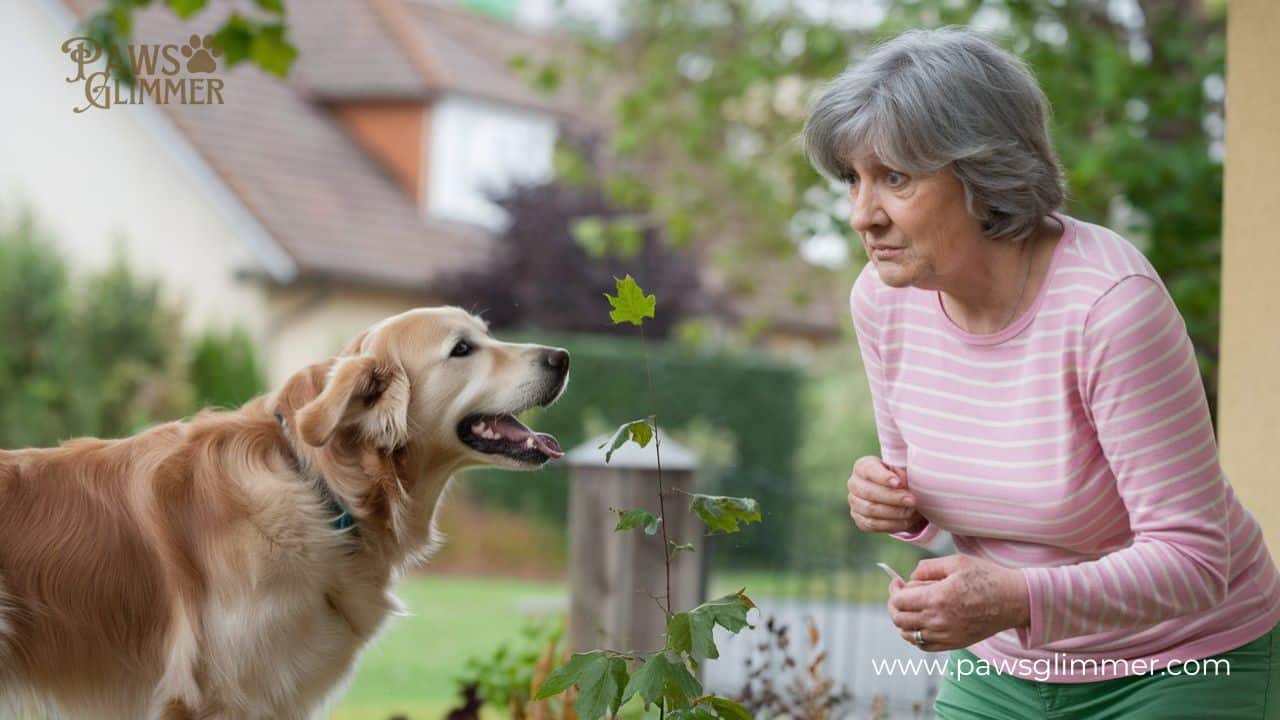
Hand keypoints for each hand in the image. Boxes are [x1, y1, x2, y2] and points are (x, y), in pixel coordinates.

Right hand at [847, 456, 923, 533]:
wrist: (895, 495)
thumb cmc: (899, 478)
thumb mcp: (901, 471)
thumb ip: (901, 475)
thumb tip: (901, 484)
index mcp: (862, 467)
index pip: (869, 470)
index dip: (883, 477)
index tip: (899, 483)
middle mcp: (854, 484)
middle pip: (869, 492)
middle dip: (893, 497)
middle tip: (912, 500)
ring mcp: (855, 503)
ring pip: (871, 510)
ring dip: (895, 512)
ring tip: (912, 511)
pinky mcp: (859, 520)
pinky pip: (873, 524)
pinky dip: (892, 524)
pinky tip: (906, 521)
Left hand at [887, 555, 1029, 651]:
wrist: (1014, 600)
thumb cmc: (987, 577)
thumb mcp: (957, 562)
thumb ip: (928, 567)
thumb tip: (911, 576)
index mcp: (937, 597)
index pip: (899, 601)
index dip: (893, 590)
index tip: (896, 582)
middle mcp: (939, 620)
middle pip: (899, 619)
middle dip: (894, 605)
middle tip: (900, 594)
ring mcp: (946, 635)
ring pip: (909, 635)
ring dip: (903, 621)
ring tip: (910, 608)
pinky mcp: (954, 643)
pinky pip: (925, 645)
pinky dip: (916, 636)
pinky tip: (921, 623)